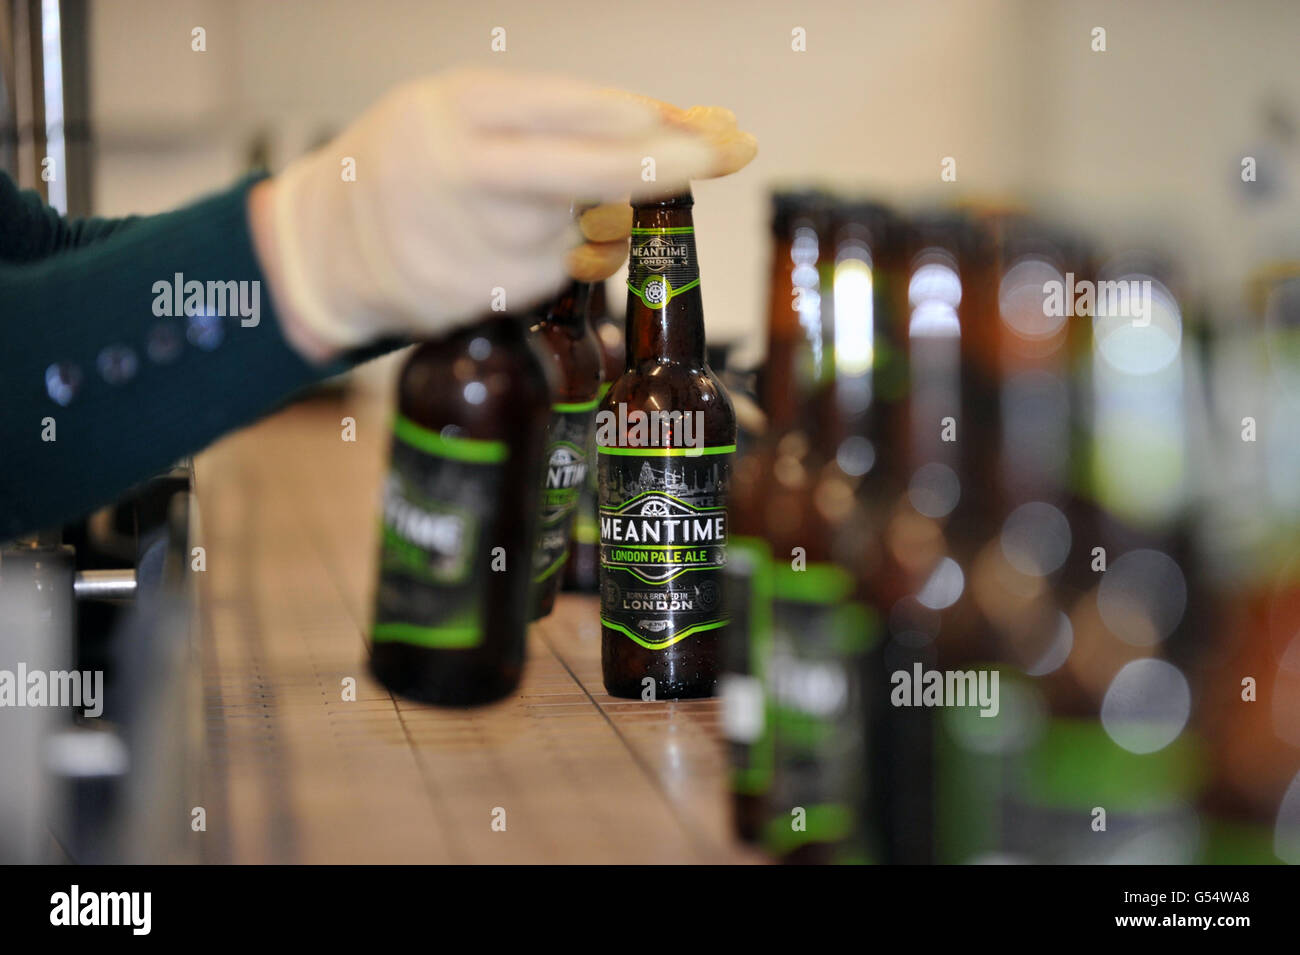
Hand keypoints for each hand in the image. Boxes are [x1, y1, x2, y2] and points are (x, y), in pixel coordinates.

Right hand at [250, 71, 754, 361]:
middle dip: (674, 160)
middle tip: (735, 148)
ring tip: (551, 201)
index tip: (711, 124)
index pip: (575, 110)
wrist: (330, 248)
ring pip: (592, 232)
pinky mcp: (481, 300)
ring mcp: (475, 247)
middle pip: (594, 172)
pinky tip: (528, 238)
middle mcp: (467, 178)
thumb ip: (554, 114)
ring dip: (609, 215)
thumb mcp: (462, 108)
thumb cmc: (412, 161)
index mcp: (458, 114)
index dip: (650, 119)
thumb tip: (672, 123)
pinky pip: (563, 273)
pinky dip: (570, 253)